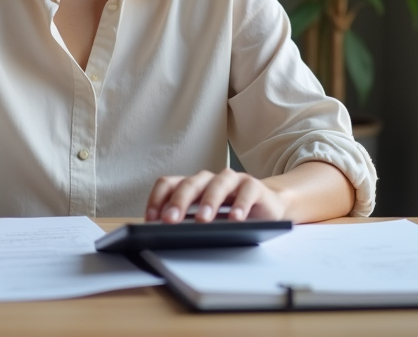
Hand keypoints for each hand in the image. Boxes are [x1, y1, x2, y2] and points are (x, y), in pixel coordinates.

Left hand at [145, 169, 285, 222]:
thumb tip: (163, 237)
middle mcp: (209, 180)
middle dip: (178, 202)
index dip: (157, 199)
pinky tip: (236, 219)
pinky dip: (240, 205)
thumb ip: (188, 224)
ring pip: (217, 184)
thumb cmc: (230, 215)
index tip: (151, 219)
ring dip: (209, 201)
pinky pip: (246, 191)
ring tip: (203, 220)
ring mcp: (232, 181)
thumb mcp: (205, 221)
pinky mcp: (254, 186)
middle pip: (190, 184)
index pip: (169, 184)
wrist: (267, 208)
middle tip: (170, 221)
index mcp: (192, 186)